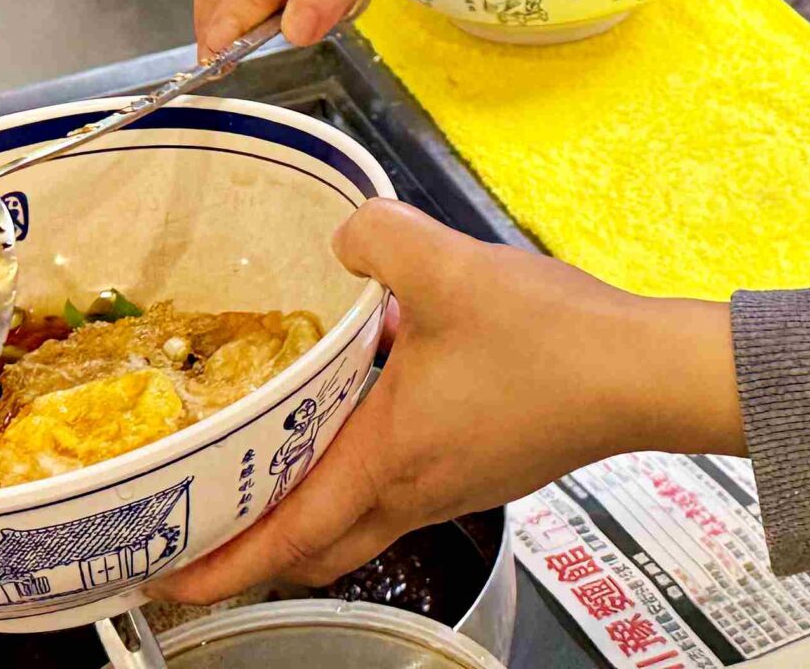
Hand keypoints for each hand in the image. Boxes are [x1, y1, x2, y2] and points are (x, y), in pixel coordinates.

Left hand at [162, 201, 741, 599]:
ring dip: (311, 506)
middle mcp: (416, 488)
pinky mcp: (488, 464)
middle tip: (209, 530)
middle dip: (257, 552)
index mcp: (389, 457)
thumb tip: (345, 233)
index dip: (221, 562)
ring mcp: (456, 484)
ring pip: (362, 518)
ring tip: (274, 464)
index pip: (287, 534)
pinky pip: (405, 485)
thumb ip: (378, 236)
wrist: (643, 373)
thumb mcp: (448, 268)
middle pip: (319, 547)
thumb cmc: (553, 341)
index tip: (167, 576)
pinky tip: (374, 400)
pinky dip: (365, 468)